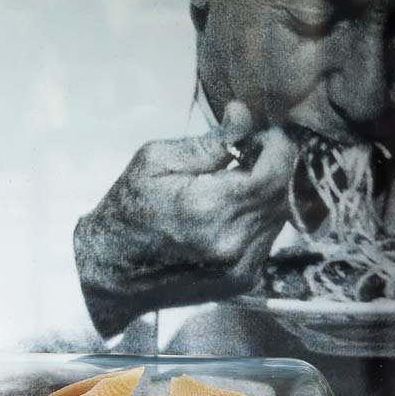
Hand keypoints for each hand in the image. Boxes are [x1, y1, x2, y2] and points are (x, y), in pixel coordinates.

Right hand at [73, 101, 298, 337]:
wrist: (111, 273)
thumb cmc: (129, 209)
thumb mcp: (157, 161)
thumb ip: (210, 141)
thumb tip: (244, 114)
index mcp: (210, 208)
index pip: (276, 171)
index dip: (277, 147)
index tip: (261, 136)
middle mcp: (234, 242)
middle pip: (283, 193)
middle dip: (274, 167)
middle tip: (249, 155)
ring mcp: (242, 266)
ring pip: (281, 216)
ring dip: (269, 194)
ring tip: (238, 183)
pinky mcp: (244, 281)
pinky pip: (269, 238)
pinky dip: (259, 219)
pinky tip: (233, 212)